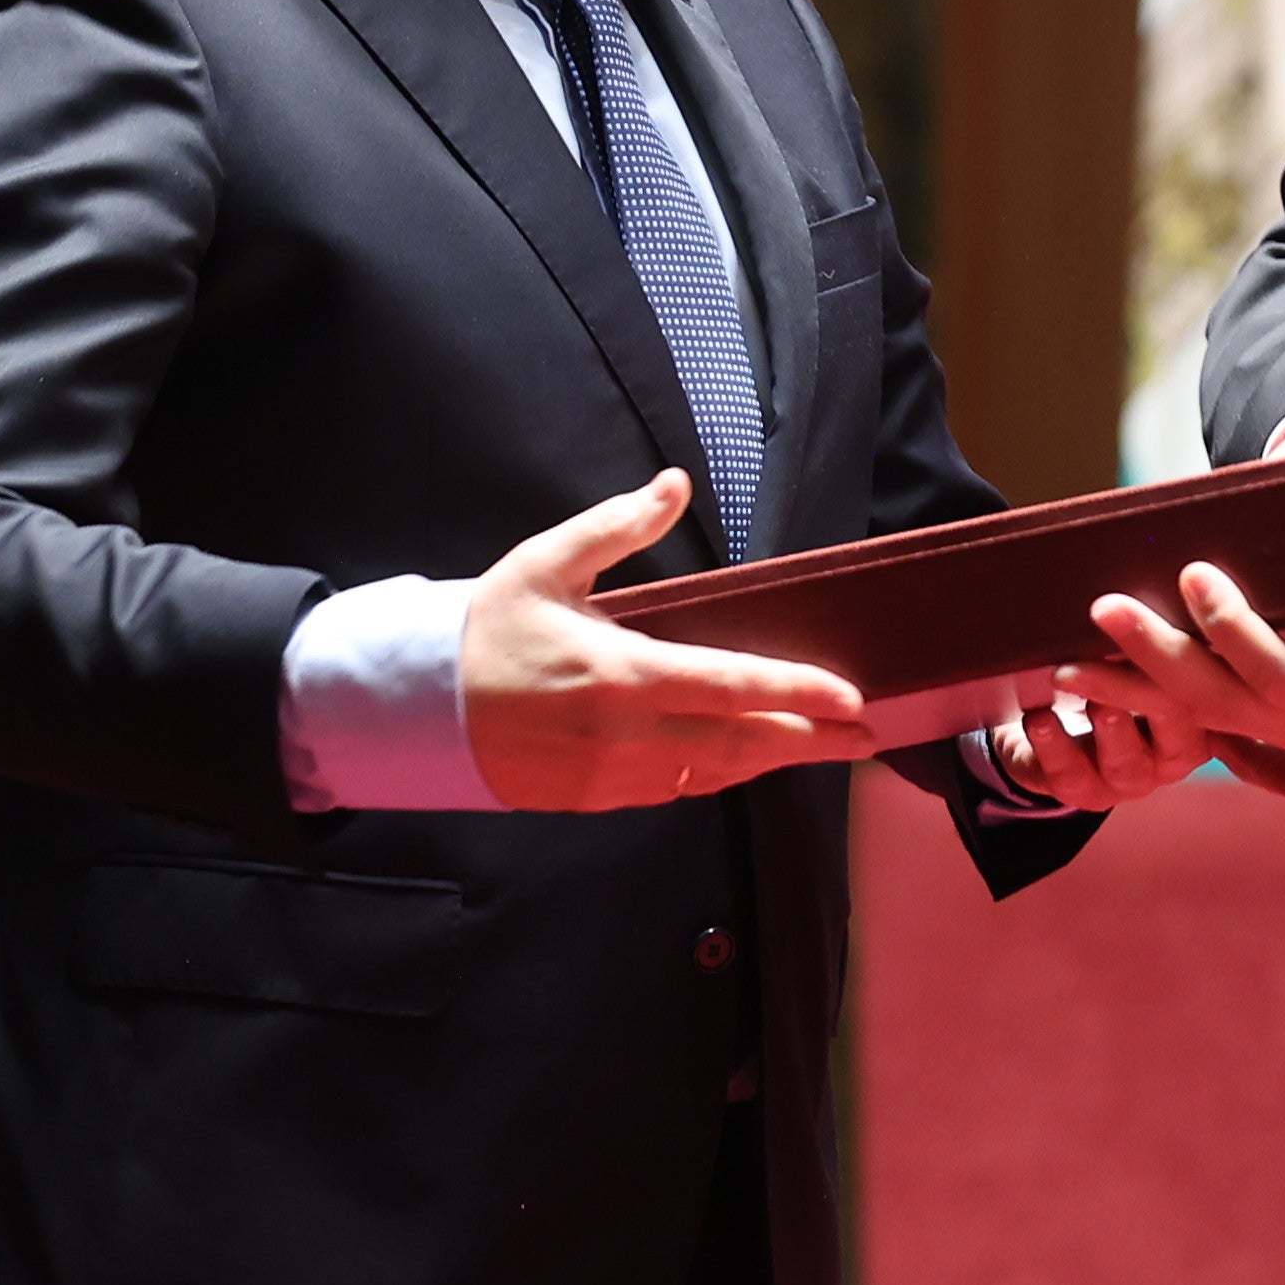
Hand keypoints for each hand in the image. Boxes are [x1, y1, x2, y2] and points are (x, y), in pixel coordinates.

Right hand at [463, 471, 872, 812]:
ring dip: (769, 762)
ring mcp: (612, 777)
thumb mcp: (546, 562)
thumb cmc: (485, 629)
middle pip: (741, 745)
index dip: (798, 693)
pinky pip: (672, 794)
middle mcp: (626, 735)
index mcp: (622, 674)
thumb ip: (618, 526)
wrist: (418, 709)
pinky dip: (715, 777)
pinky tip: (741, 761)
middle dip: (811, 741)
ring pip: (712, 776)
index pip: (732, 685)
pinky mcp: (595, 800)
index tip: (851, 698)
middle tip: (866, 736)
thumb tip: (676, 484)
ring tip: (819, 747)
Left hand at [982, 684, 1284, 809]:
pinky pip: (1063, 775)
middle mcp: (1166, 762)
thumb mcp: (1191, 693)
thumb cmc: (1132, 701)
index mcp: (1200, 734)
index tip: (1231, 680)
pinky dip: (1050, 746)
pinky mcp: (1070, 785)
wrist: (1056, 737)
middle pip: (1173, 733)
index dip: (1233, 714)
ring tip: (1092, 697)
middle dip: (1157, 700)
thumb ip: (1240, 706)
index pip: (1226, 724)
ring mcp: (1120, 778)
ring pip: (1122, 759)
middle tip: (1148, 669)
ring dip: (1109, 729)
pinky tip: (1042, 717)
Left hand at [1067, 562, 1284, 793]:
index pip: (1281, 671)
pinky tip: (1105, 681)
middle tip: (1098, 610)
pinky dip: (1155, 701)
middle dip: (1154, 657)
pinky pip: (1209, 717)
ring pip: (1200, 713)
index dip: (1234, 629)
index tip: (1196, 575)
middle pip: (1219, 698)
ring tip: (1060, 667)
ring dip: (1133, 688)